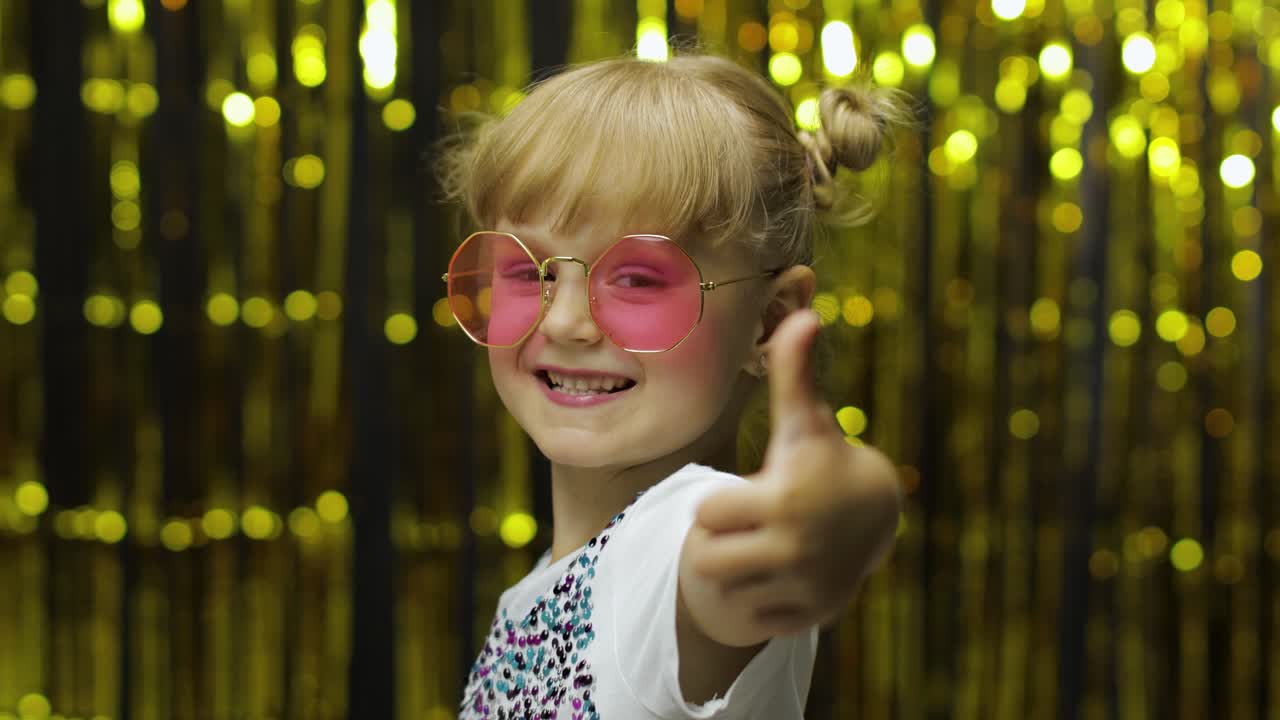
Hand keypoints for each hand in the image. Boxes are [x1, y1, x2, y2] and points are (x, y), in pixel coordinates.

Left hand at [684, 310, 902, 640]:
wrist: (874, 515)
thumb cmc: (823, 460)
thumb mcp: (806, 420)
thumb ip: (793, 372)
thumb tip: (803, 313)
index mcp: (783, 503)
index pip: (703, 515)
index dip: (718, 504)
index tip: (747, 494)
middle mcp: (793, 551)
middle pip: (705, 559)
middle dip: (719, 541)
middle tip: (747, 526)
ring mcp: (802, 588)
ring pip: (724, 590)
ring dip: (735, 572)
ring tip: (759, 549)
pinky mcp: (808, 616)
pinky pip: (749, 616)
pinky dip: (758, 599)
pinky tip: (778, 575)